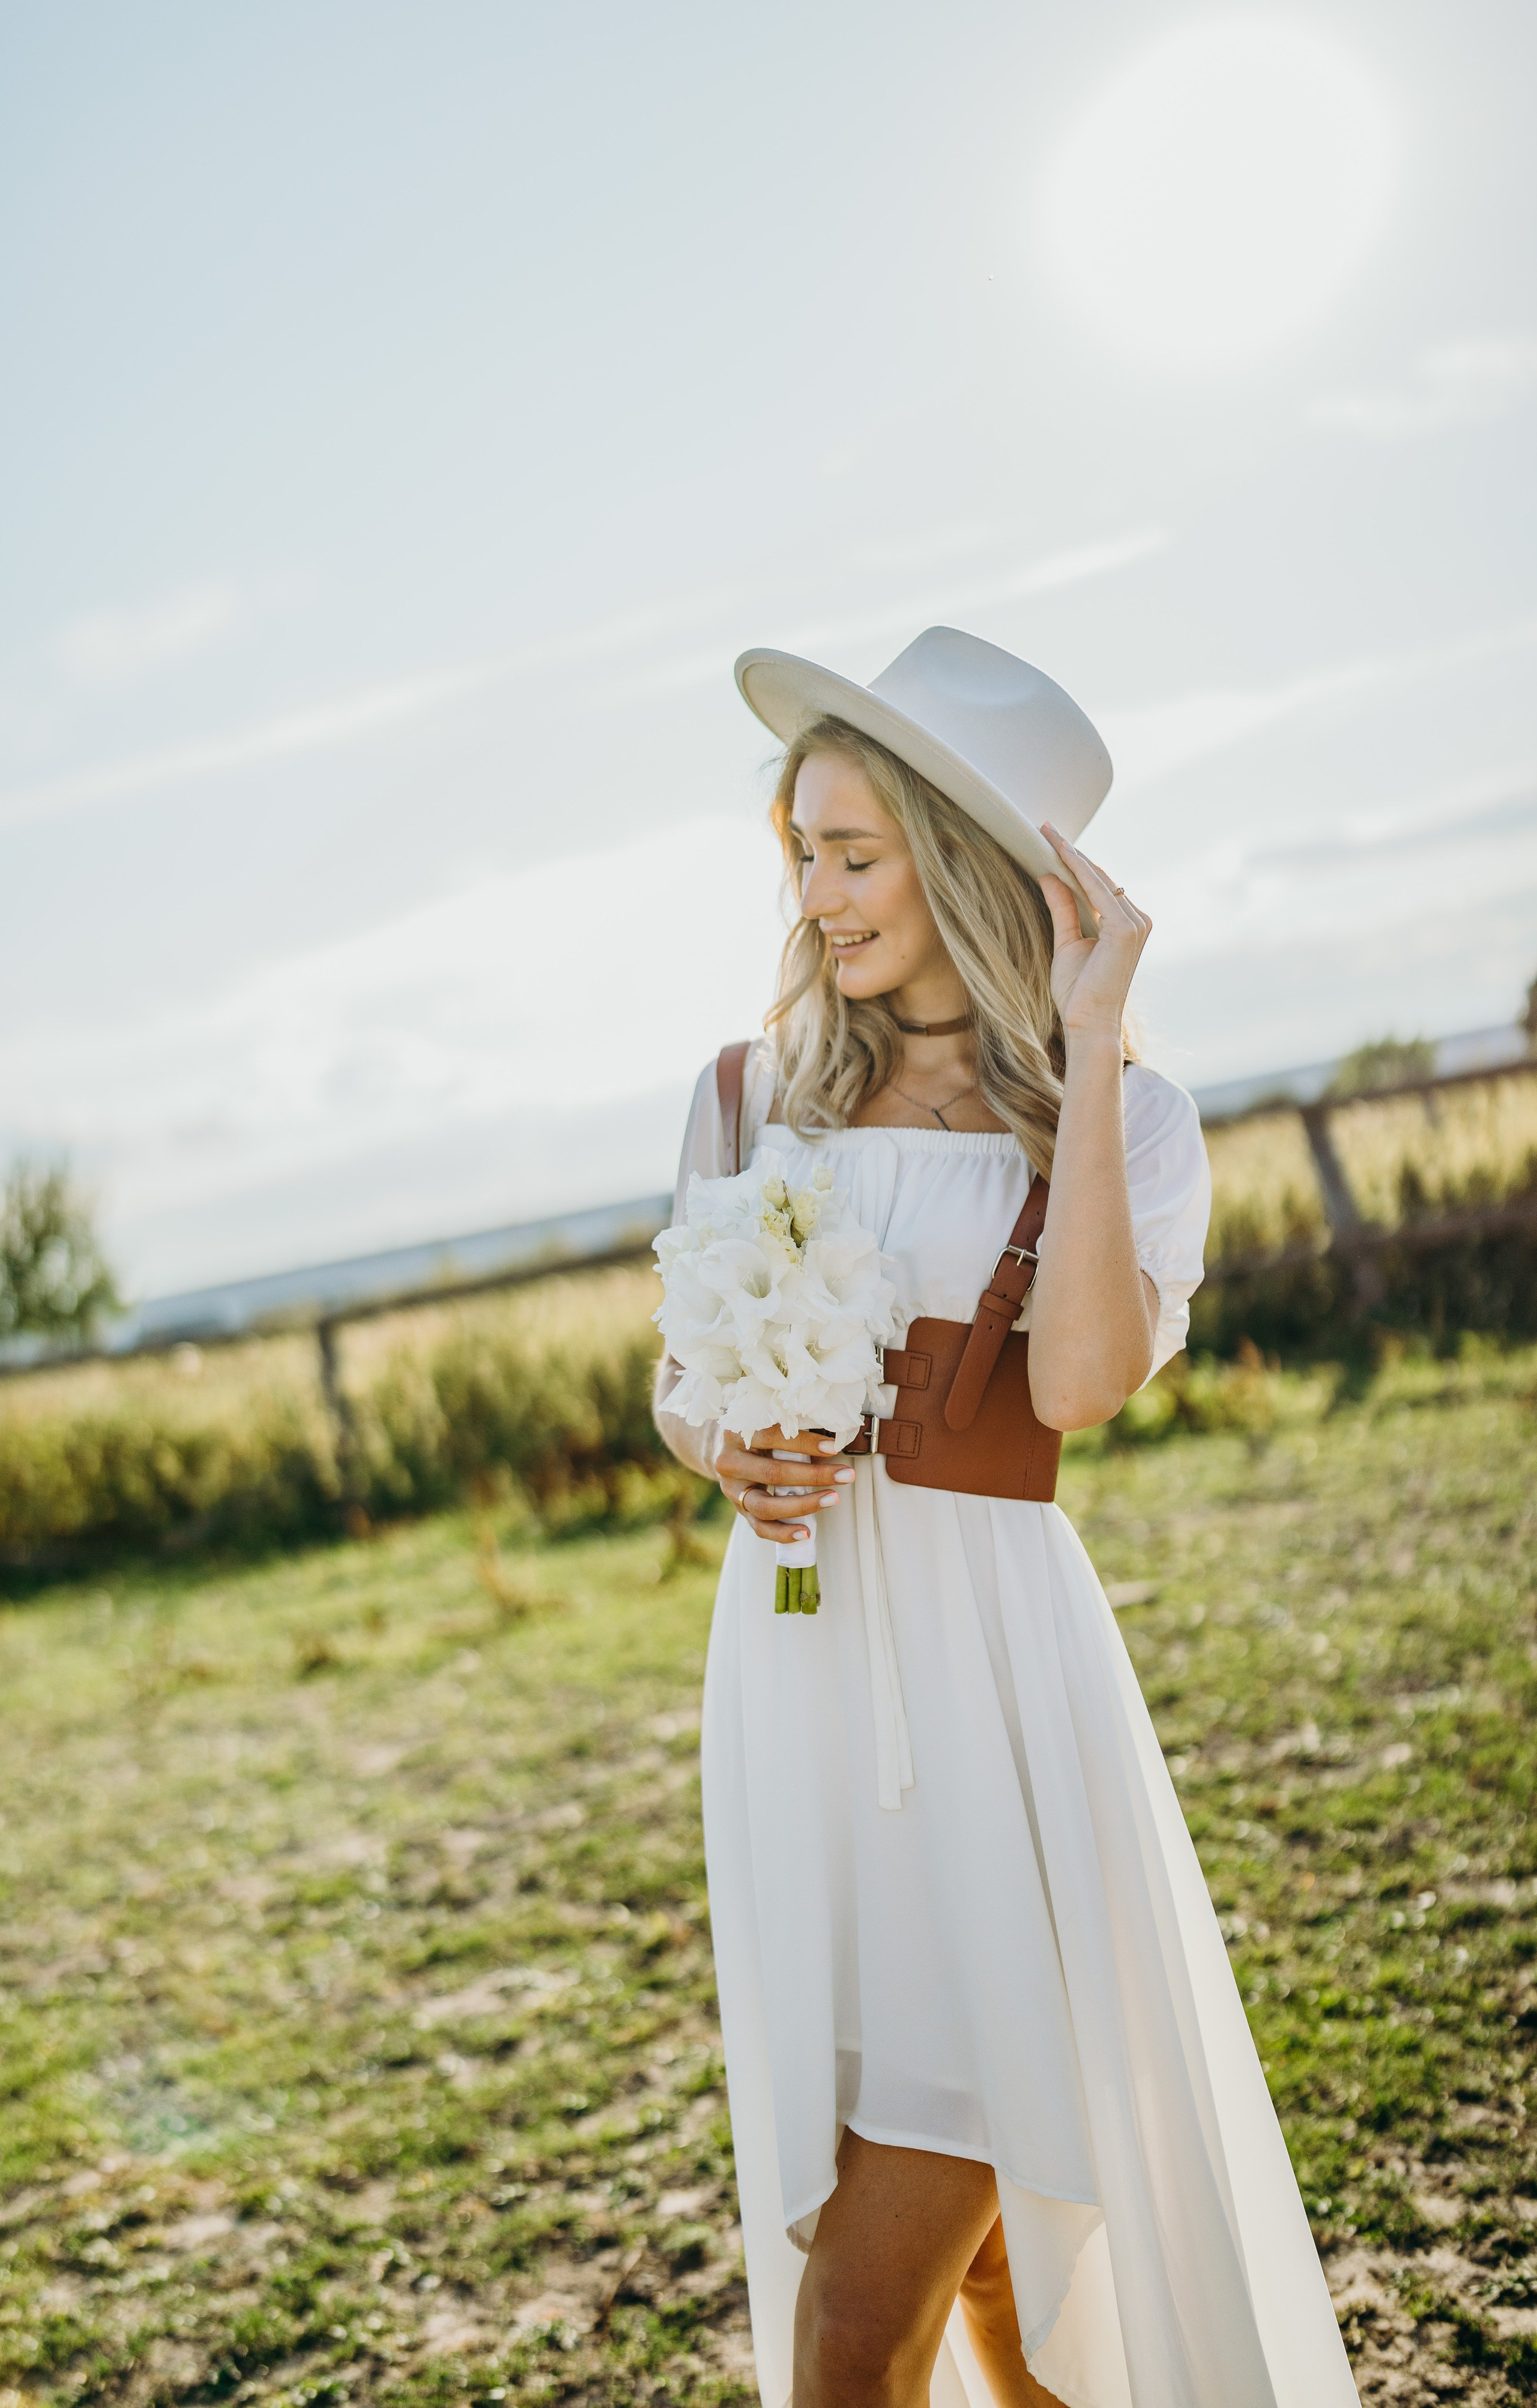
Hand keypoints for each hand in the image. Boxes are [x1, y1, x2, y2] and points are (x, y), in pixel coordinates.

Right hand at [714, 1425, 853, 1542]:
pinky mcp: (739, 1509)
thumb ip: (793, 1426)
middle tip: (845, 1475)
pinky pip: (760, 1528)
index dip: (804, 1443)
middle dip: (813, 1475)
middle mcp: (729, 1462)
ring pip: (765, 1506)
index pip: (772, 1437)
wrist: (725, 1450)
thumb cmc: (757, 1433)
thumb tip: (834, 1436)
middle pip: (772, 1473)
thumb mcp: (768, 1421)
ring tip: (832, 1499)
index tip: (833, 1447)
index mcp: (737, 1433)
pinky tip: (805, 1533)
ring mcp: (732, 1490)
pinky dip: (783, 1533)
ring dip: (803, 1505)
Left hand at [1037, 823, 1150, 1041]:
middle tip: (1045, 827)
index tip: (1050, 840)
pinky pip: (1098, 890)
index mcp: (1126, 924)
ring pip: (1098, 879)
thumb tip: (1047, 875)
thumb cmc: (1078, 992)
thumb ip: (1062, 908)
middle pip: (1100, 877)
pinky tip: (1059, 853)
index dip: (1074, 862)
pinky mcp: (1126, 928)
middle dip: (1071, 853)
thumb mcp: (1066, 942)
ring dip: (1072, 855)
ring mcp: (1135, 923)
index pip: (1099, 885)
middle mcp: (1136, 920)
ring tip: (1048, 833)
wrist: (1087, 1022)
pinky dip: (1077, 869)